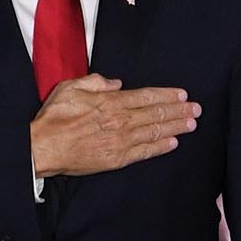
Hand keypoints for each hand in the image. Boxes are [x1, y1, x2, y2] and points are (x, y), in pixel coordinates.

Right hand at [29, 74, 197, 177]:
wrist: (44, 147)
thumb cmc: (54, 117)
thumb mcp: (70, 87)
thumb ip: (95, 82)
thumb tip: (115, 83)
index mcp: (110, 102)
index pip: (146, 97)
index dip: (166, 96)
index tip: (182, 95)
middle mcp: (120, 121)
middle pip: (155, 114)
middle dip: (178, 111)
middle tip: (196, 109)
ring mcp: (121, 141)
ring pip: (154, 132)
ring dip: (175, 127)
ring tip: (191, 123)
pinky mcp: (117, 159)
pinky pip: (145, 152)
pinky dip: (160, 147)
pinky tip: (172, 143)